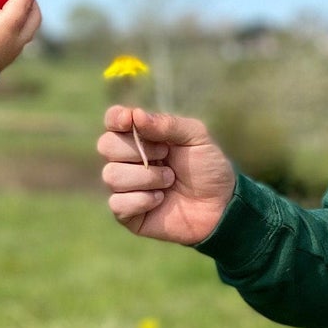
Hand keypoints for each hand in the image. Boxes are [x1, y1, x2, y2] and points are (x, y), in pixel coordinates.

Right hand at [0, 0, 40, 72]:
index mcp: (7, 28)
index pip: (24, 2)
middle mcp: (16, 41)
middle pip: (34, 16)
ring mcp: (14, 52)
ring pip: (30, 28)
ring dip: (26, 11)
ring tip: (10, 0)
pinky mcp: (8, 58)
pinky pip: (22, 36)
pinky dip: (20, 22)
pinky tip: (3, 16)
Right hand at [98, 107, 235, 243]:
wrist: (220, 206)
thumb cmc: (208, 168)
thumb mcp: (196, 137)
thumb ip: (167, 124)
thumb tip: (135, 115)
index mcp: (142, 136)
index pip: (113, 120)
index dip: (116, 119)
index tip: (130, 121)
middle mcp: (127, 159)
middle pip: (106, 145)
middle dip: (137, 151)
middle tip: (166, 157)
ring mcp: (125, 187)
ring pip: (111, 175)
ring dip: (146, 177)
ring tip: (170, 180)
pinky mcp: (126, 213)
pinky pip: (117, 203)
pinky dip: (142, 200)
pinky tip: (160, 200)